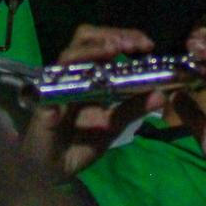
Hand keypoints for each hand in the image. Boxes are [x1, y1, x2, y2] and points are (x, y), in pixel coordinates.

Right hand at [17, 25, 163, 179]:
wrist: (53, 170)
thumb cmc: (80, 142)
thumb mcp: (112, 126)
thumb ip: (133, 109)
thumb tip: (162, 95)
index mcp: (89, 74)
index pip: (103, 43)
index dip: (124, 36)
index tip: (147, 44)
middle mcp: (71, 74)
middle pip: (84, 38)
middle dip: (109, 36)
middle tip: (132, 44)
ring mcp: (55, 88)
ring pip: (68, 56)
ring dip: (92, 50)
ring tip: (113, 50)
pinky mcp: (42, 108)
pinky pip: (50, 93)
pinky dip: (65, 85)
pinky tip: (79, 87)